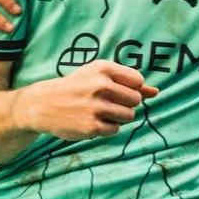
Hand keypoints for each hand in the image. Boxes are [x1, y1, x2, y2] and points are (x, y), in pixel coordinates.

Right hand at [10, 60, 158, 139]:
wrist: (42, 104)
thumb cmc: (75, 87)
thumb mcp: (98, 76)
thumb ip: (129, 83)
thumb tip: (156, 92)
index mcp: (103, 68)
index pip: (138, 81)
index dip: (131, 88)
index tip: (116, 90)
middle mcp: (101, 86)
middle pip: (136, 100)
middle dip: (125, 104)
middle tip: (105, 102)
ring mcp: (96, 107)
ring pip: (129, 116)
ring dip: (118, 117)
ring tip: (99, 112)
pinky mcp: (92, 126)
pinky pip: (115, 129)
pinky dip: (107, 128)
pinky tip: (92, 121)